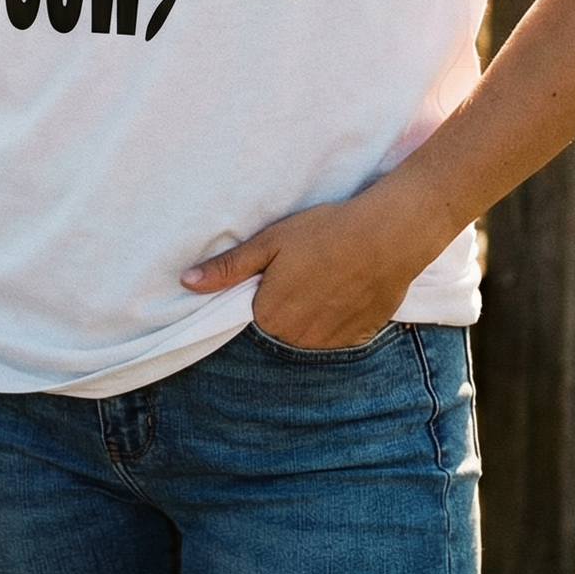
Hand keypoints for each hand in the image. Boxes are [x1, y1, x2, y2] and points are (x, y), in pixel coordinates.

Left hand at [181, 183, 427, 349]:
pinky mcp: (359, 338)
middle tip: (310, 267)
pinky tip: (349, 288)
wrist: (388, 235)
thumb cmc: (325, 232)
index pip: (256, 311)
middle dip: (290, 302)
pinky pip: (339, 334)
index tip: (285, 267)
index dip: (268, 287)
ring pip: (311, 332)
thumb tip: (186, 282)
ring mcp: (330, 342)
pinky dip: (341, 316)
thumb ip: (228, 268)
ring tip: (331, 275)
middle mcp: (297, 338)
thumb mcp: (270, 242)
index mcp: (270, 315)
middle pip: (282, 325)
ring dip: (316, 312)